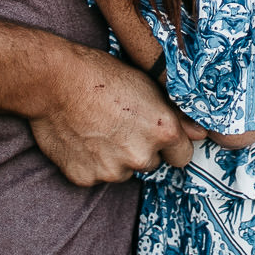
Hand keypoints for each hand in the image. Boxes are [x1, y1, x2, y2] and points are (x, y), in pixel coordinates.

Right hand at [28, 44, 206, 185]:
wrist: (55, 81)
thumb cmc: (101, 75)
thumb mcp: (146, 85)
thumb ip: (177, 115)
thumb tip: (200, 134)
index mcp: (163, 131)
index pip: (184, 156)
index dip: (172, 145)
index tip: (158, 135)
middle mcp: (141, 156)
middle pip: (152, 163)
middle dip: (141, 149)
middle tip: (121, 124)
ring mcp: (113, 171)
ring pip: (123, 171)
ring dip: (116, 157)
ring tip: (98, 129)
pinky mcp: (87, 179)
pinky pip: (97, 175)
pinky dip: (91, 163)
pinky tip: (83, 139)